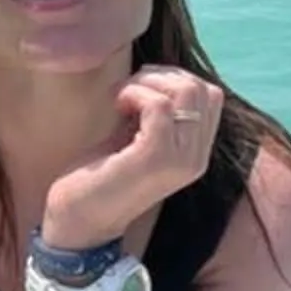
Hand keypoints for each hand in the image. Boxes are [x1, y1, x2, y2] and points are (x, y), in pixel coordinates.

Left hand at [39, 66, 222, 246]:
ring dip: (145, 83)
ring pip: (186, 92)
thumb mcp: (137, 135)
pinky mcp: (155, 159)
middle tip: (128, 92)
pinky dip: (134, 93)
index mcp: (196, 152)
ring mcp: (180, 160)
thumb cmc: (102, 173)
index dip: (175, 78)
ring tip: (121, 100)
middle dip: (160, 76)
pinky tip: (116, 107)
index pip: (211, 95)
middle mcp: (197, 159)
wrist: (79, 218)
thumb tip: (160, 72)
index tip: (141, 90)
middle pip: (202, 88)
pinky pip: (159, 105)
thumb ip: (156, 111)